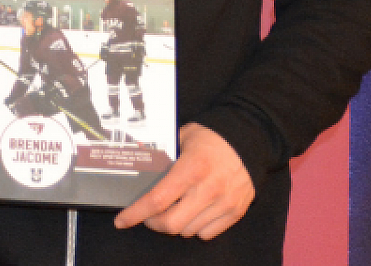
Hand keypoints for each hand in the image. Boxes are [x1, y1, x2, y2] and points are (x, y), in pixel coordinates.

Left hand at [115, 123, 253, 238]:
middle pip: (172, 224)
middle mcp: (208, 189)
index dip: (136, 213)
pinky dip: (195, 228)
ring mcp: (224, 203)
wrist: (250, 140)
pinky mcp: (236, 211)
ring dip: (175, 224)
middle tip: (149, 215)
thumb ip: (162, 155)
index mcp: (191, 169)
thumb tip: (138, 164)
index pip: (157, 200)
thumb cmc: (210, 138)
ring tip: (174, 209)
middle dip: (154, 223)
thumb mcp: (181, 138)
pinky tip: (193, 212)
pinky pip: (207, 233)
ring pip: (188, 231)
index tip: (121, 220)